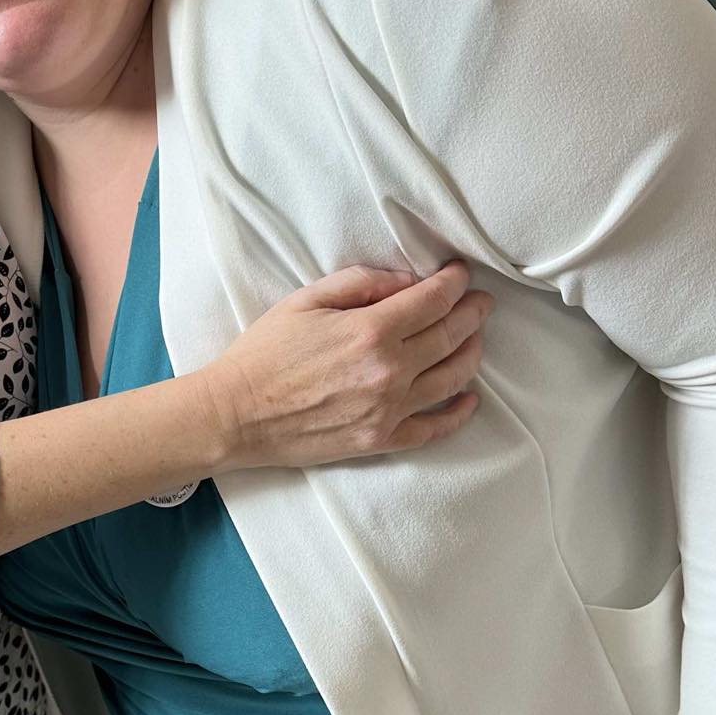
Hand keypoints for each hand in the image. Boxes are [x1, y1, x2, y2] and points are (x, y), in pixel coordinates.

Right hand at [198, 260, 490, 471]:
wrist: (235, 414)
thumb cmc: (264, 353)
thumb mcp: (306, 300)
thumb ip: (361, 283)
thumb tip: (406, 282)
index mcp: (371, 331)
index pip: (434, 300)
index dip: (454, 283)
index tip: (461, 274)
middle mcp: (390, 371)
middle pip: (451, 336)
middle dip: (472, 313)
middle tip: (480, 302)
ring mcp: (389, 410)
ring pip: (453, 379)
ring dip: (472, 353)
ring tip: (475, 339)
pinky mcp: (381, 440)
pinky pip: (435, 428)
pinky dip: (458, 411)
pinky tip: (469, 398)